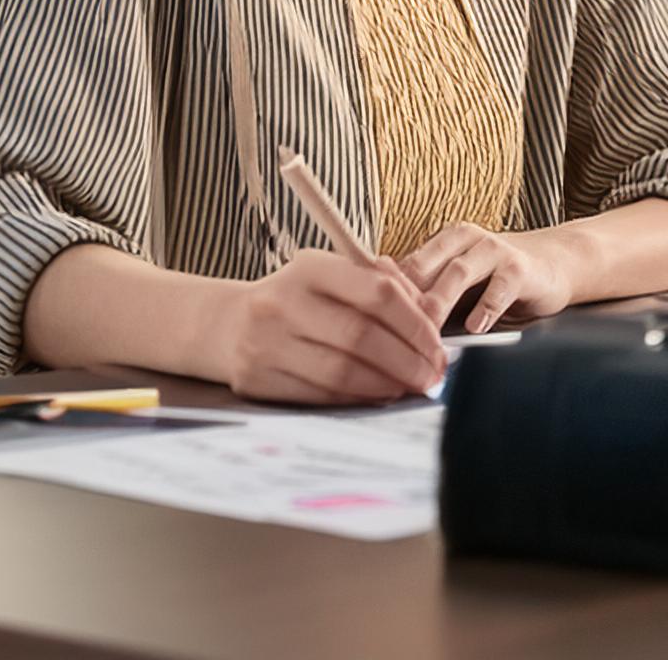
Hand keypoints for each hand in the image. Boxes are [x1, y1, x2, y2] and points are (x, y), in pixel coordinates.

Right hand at [213, 251, 448, 404]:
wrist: (229, 324)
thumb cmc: (299, 299)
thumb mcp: (332, 277)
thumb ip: (381, 287)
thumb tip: (429, 318)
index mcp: (310, 267)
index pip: (377, 292)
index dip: (416, 324)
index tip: (438, 346)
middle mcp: (283, 301)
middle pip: (362, 337)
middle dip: (408, 362)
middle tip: (432, 376)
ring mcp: (265, 342)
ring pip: (342, 373)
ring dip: (387, 386)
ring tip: (410, 389)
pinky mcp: (257, 380)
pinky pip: (320, 396)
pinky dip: (357, 401)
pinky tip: (377, 397)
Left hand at [401, 224, 577, 334]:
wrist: (554, 264)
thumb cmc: (497, 277)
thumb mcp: (460, 280)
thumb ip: (431, 292)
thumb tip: (387, 320)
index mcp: (444, 240)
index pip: (407, 264)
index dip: (389, 293)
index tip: (373, 319)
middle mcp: (466, 238)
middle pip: (426, 266)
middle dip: (408, 299)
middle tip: (391, 329)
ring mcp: (494, 250)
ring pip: (458, 273)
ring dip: (441, 302)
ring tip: (429, 330)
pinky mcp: (520, 267)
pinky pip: (500, 286)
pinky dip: (486, 306)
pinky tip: (476, 327)